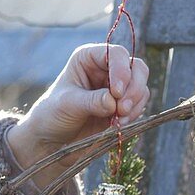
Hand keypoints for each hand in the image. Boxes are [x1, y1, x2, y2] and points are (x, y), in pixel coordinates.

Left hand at [7, 43, 150, 180]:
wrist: (53, 140)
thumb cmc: (53, 115)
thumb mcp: (68, 105)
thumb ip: (91, 101)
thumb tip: (113, 101)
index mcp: (89, 58)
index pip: (116, 54)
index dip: (121, 70)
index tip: (116, 93)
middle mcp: (106, 69)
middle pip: (136, 68)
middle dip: (133, 89)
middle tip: (122, 109)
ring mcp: (117, 88)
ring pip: (141, 88)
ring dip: (134, 105)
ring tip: (118, 121)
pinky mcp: (122, 106)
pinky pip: (139, 105)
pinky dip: (134, 115)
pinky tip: (119, 125)